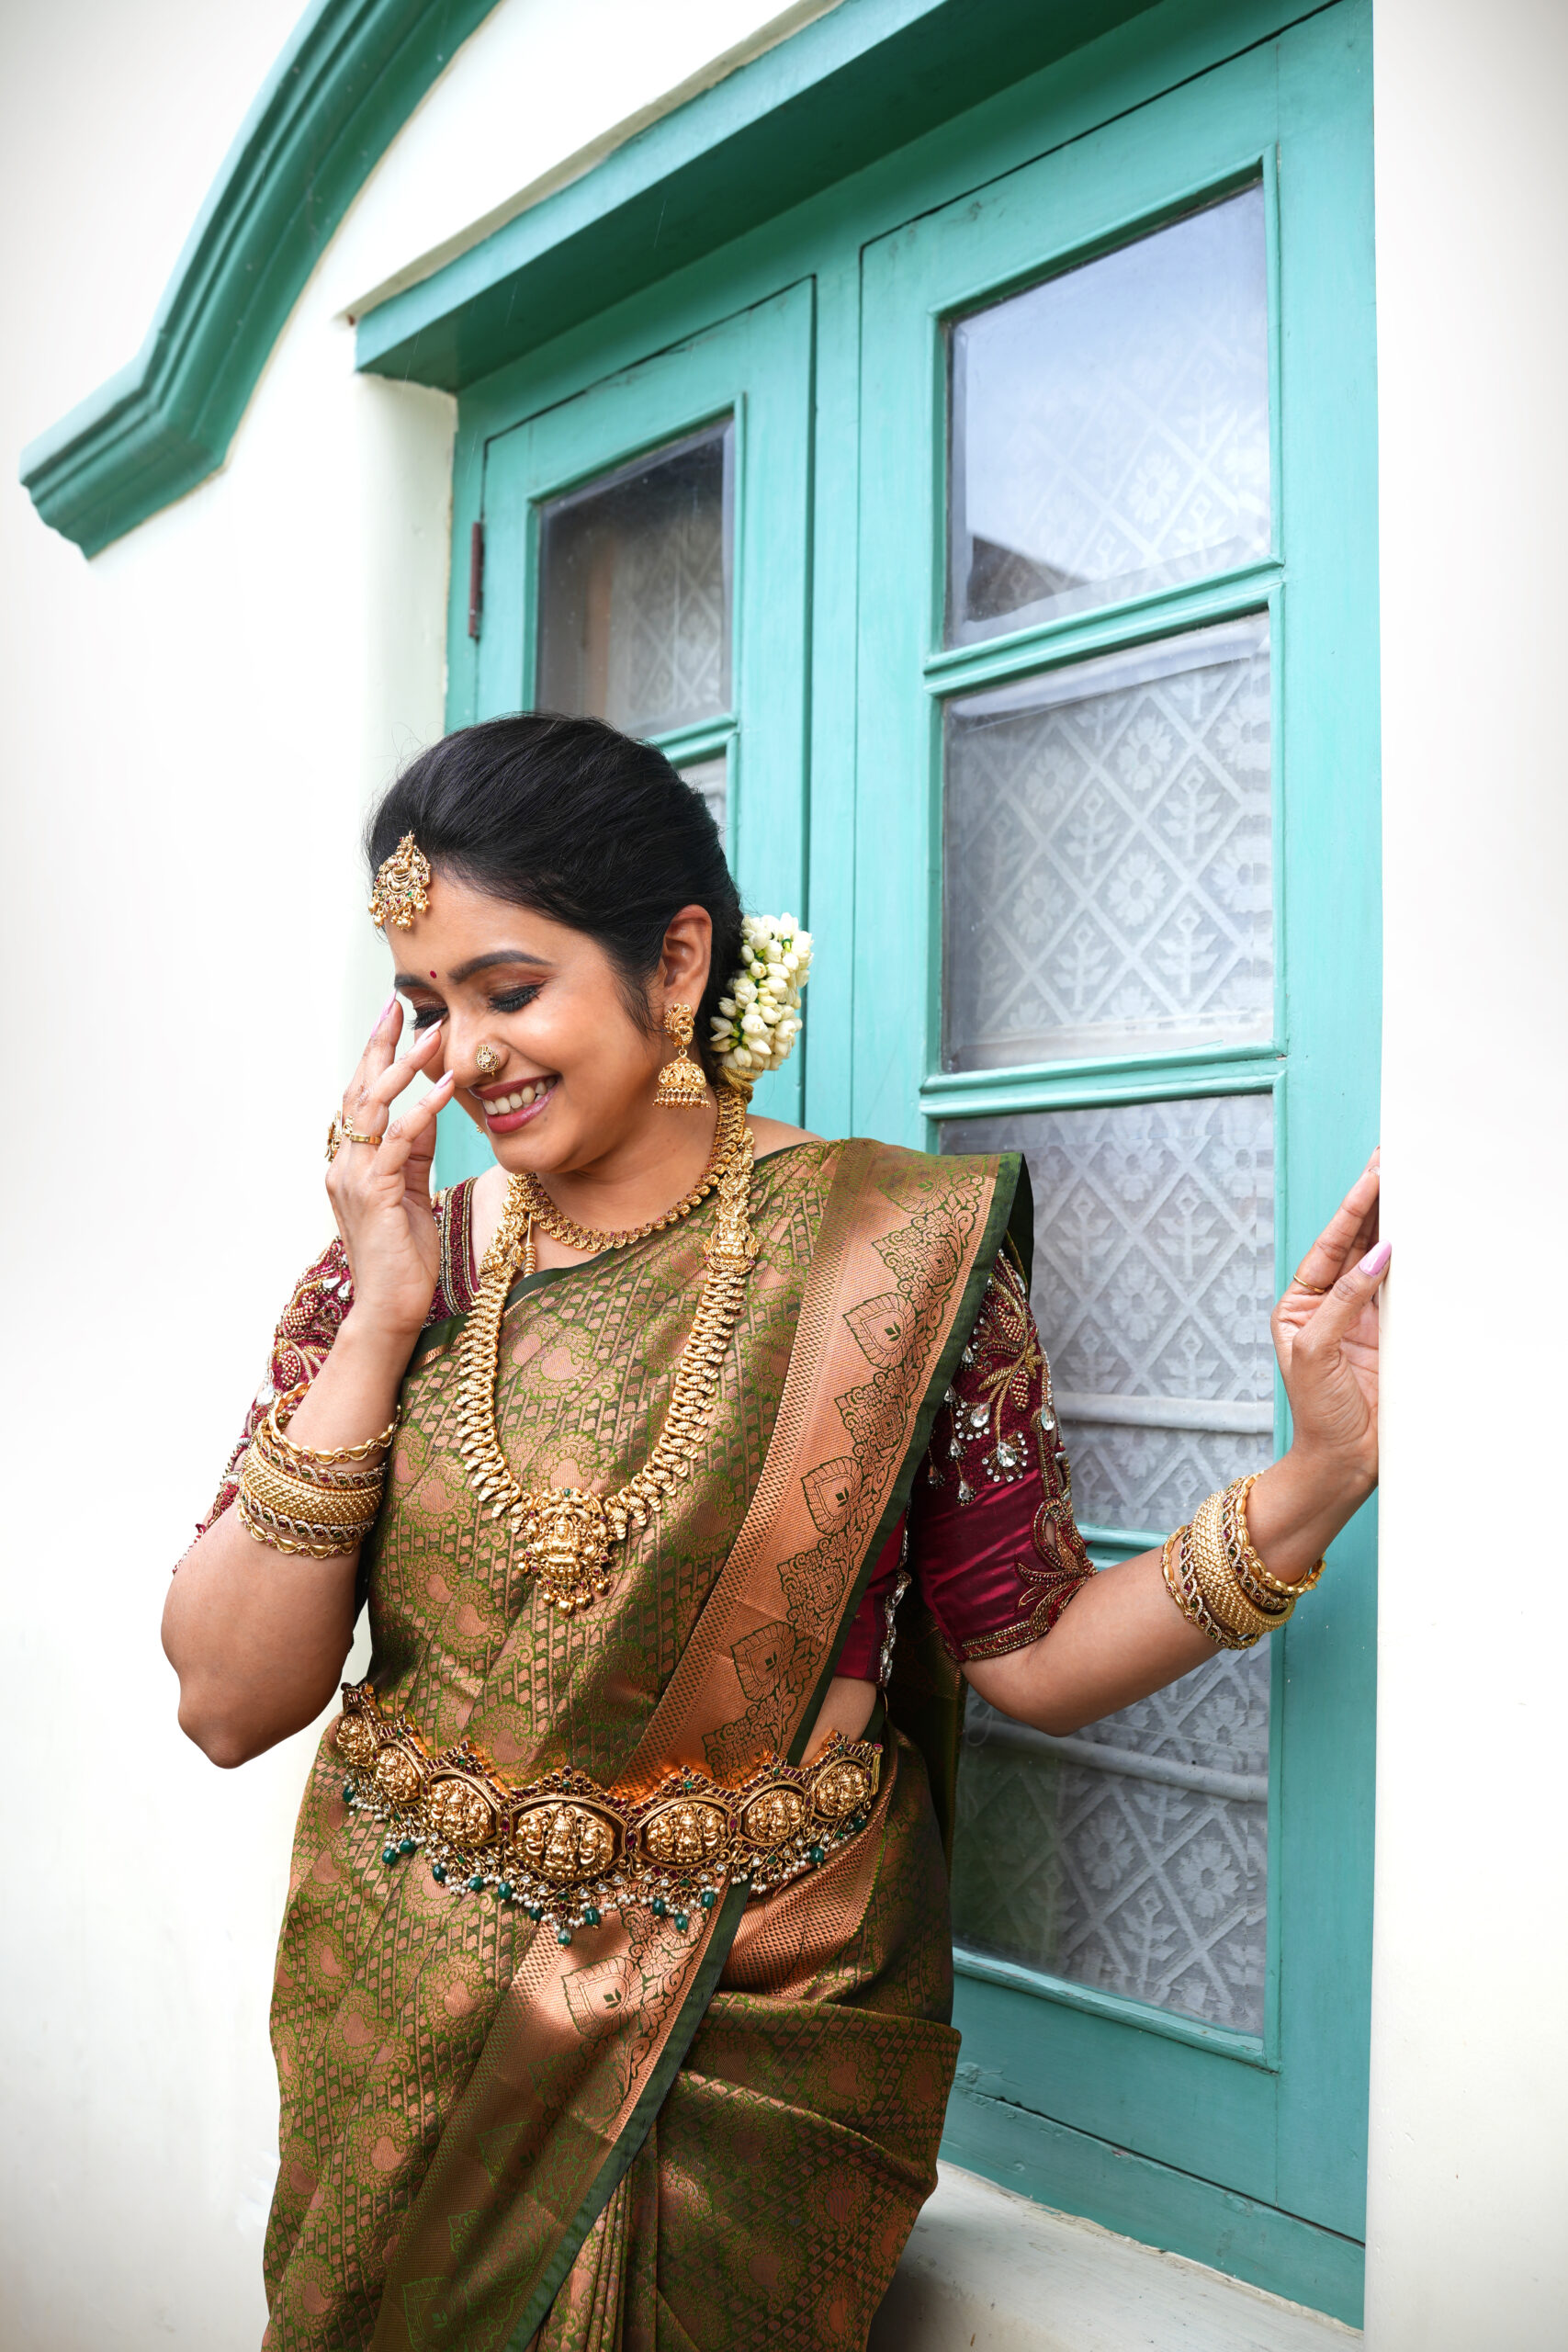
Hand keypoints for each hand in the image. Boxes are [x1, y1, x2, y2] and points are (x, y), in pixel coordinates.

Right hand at [324, 1001, 454, 1344]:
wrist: (390, 1310)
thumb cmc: (403, 1257)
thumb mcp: (410, 1191)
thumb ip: (414, 1151)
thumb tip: (428, 1108)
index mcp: (350, 1162)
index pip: (360, 1097)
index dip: (375, 1055)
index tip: (395, 1017)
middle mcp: (344, 1164)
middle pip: (359, 1090)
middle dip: (381, 1045)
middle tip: (401, 1004)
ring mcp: (355, 1178)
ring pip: (375, 1107)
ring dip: (406, 1068)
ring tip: (434, 1035)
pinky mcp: (377, 1194)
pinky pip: (401, 1140)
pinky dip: (424, 1109)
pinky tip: (447, 1087)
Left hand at [1271, 1149, 1386, 1495]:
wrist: (1343, 1461)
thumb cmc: (1317, 1412)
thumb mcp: (1317, 1352)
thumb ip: (1344, 1301)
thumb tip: (1377, 1256)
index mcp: (1300, 1303)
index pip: (1329, 1245)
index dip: (1351, 1209)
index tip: (1373, 1176)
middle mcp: (1330, 1303)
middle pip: (1355, 1242)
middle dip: (1373, 1203)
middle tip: (1392, 1162)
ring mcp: (1364, 1315)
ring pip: (1381, 1258)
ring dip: (1395, 1223)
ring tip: (1409, 1183)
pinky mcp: (1392, 1331)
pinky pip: (1404, 1286)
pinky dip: (1415, 1259)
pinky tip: (1423, 1232)